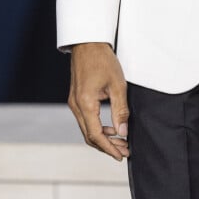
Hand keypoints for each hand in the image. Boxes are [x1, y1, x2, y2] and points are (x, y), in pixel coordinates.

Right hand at [68, 42, 129, 160]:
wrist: (88, 42)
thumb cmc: (102, 59)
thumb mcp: (117, 84)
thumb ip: (120, 110)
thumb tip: (123, 131)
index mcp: (85, 104)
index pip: (96, 135)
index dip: (109, 148)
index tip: (121, 155)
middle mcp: (76, 106)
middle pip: (90, 136)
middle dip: (107, 146)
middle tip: (124, 151)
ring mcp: (74, 102)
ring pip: (87, 129)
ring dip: (103, 137)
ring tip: (120, 141)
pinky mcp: (76, 98)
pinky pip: (85, 120)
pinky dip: (97, 127)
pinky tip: (110, 127)